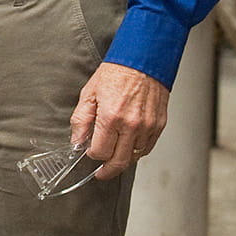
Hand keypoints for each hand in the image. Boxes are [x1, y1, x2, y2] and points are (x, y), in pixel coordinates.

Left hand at [69, 61, 168, 179]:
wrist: (143, 61)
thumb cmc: (116, 73)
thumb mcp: (89, 93)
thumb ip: (82, 119)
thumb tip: (77, 139)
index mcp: (111, 117)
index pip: (100, 152)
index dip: (92, 155)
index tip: (89, 152)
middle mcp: (131, 125)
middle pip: (119, 162)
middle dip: (108, 171)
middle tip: (101, 174)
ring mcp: (147, 127)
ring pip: (134, 156)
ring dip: (123, 159)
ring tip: (114, 154)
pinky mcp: (158, 126)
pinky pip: (147, 148)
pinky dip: (136, 150)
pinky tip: (128, 146)